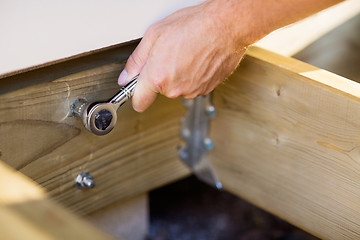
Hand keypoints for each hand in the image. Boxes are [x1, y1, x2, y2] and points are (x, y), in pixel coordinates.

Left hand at [118, 1, 246, 111]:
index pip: (139, 102)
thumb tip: (127, 76)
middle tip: (168, 55)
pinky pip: (192, 86)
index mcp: (158, 77)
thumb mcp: (155, 35)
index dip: (136, 95)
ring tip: (186, 54)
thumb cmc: (194, 26)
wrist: (226, 27)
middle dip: (160, 76)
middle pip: (160, 90)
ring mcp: (192, 91)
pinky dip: (192, 76)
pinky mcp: (206, 89)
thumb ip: (137, 61)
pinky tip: (196, 59)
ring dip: (178, 75)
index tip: (136, 89)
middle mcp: (175, 89)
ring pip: (177, 88)